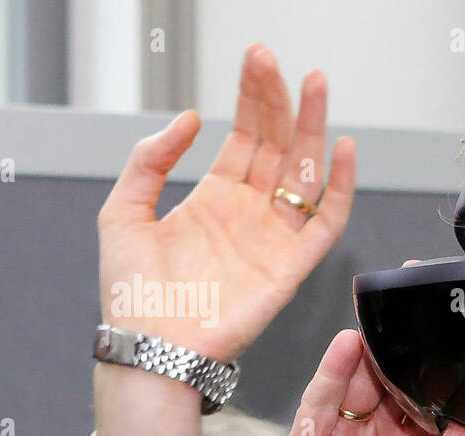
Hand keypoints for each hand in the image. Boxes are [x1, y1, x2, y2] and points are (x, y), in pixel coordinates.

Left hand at [93, 44, 354, 435]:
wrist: (149, 346)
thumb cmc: (132, 292)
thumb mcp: (122, 211)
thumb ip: (150, 160)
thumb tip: (188, 119)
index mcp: (214, 200)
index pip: (245, 138)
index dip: (252, 98)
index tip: (256, 60)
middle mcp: (250, 214)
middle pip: (278, 146)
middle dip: (283, 101)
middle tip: (282, 62)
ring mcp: (274, 239)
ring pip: (305, 174)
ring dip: (314, 129)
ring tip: (315, 86)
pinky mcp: (292, 268)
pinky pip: (325, 223)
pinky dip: (338, 188)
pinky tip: (342, 150)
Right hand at [214, 330, 464, 435]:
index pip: (436, 416)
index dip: (455, 392)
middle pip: (399, 391)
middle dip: (418, 362)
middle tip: (442, 327)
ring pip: (363, 387)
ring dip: (380, 356)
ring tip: (401, 324)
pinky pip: (321, 403)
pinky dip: (334, 372)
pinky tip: (350, 345)